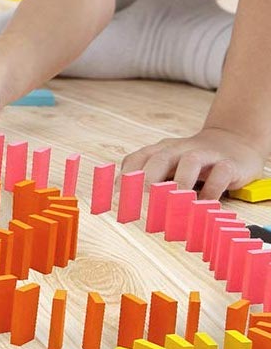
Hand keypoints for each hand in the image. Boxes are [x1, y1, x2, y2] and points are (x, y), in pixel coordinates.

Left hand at [121, 127, 265, 199]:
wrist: (232, 142)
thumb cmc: (193, 162)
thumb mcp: (169, 166)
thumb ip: (150, 180)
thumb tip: (125, 204)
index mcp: (160, 150)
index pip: (137, 159)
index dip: (125, 178)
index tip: (117, 199)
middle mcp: (179, 149)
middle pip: (160, 158)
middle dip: (147, 180)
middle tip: (140, 205)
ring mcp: (204, 154)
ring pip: (190, 162)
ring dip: (180, 183)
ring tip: (172, 205)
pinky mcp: (228, 164)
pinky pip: (219, 175)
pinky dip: (211, 191)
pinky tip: (204, 206)